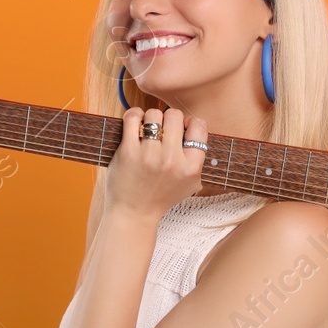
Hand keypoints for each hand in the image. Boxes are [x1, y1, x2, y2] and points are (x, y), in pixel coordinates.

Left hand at [106, 107, 207, 221]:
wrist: (134, 213)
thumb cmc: (160, 196)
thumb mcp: (190, 183)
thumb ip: (196, 158)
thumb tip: (194, 125)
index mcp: (191, 167)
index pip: (199, 126)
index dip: (189, 123)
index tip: (179, 130)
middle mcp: (172, 160)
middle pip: (175, 115)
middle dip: (167, 119)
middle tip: (160, 131)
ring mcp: (150, 155)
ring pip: (154, 113)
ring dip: (149, 118)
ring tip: (146, 129)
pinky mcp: (128, 152)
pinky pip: (132, 117)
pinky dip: (133, 115)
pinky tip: (134, 124)